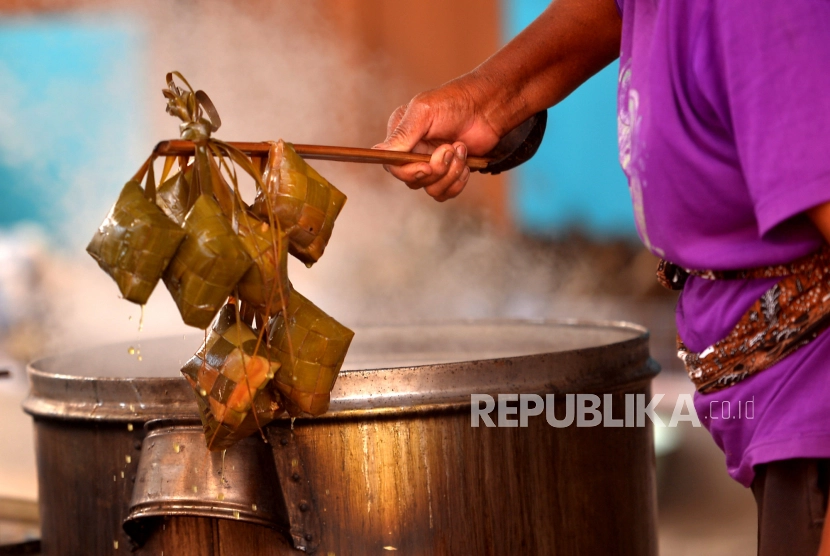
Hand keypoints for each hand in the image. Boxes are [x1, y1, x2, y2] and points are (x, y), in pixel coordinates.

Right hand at [373, 76, 502, 201]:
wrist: (486, 108)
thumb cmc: (454, 102)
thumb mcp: (423, 112)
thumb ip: (402, 134)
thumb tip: (379, 153)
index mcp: (400, 137)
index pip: (392, 166)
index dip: (408, 172)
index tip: (426, 167)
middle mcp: (413, 153)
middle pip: (413, 181)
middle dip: (436, 170)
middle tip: (450, 149)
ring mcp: (431, 165)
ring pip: (431, 189)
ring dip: (450, 173)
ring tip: (460, 149)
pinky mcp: (448, 174)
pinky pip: (446, 193)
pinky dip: (458, 181)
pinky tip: (466, 162)